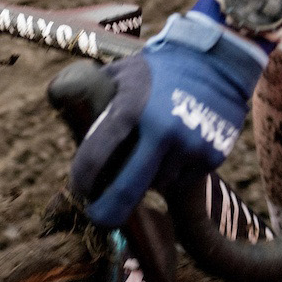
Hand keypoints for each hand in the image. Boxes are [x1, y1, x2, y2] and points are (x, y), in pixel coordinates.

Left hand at [68, 12, 266, 228]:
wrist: (216, 62)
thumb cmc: (158, 69)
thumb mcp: (121, 74)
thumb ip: (96, 98)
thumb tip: (66, 116)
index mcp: (131, 108)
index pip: (96, 155)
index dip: (82, 179)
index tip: (79, 190)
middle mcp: (161, 131)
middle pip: (128, 189)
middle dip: (108, 211)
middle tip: (98, 219)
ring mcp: (189, 146)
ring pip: (158, 186)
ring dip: (147, 182)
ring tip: (147, 159)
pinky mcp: (211, 157)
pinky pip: (183, 181)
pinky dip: (173, 176)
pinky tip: (172, 154)